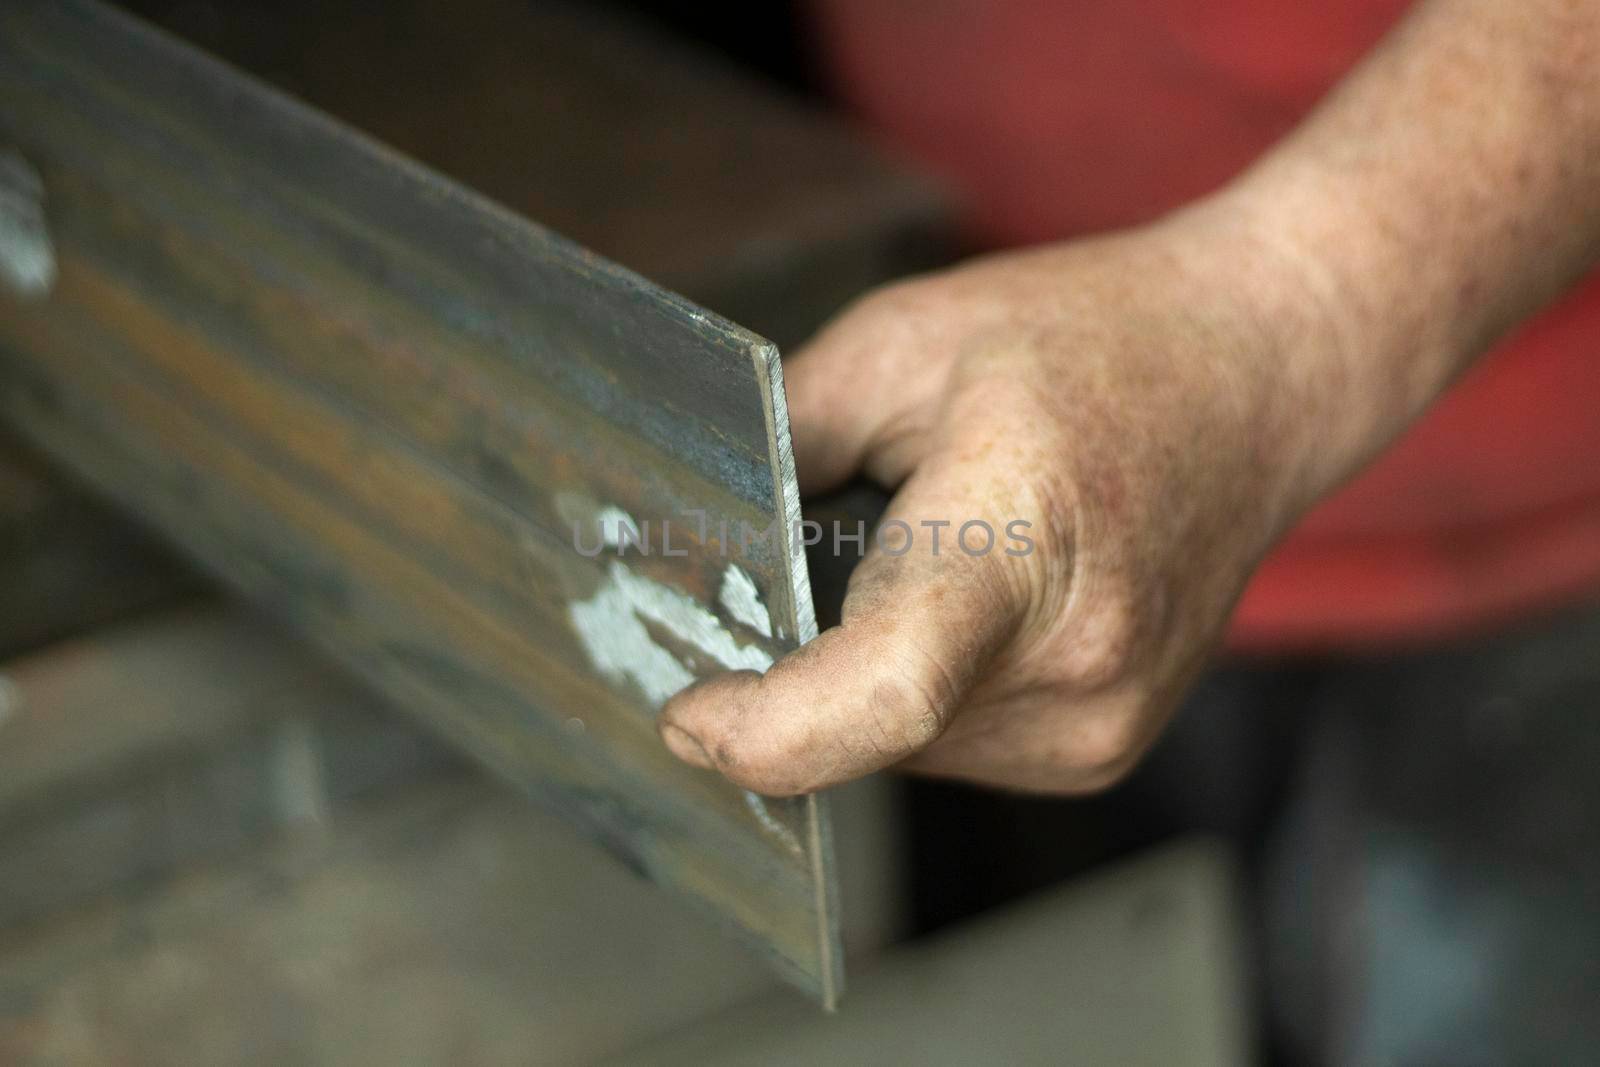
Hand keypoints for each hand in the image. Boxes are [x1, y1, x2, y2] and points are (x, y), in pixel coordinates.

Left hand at [659, 205, 1337, 793]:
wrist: (1259, 373)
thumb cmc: (1094, 340)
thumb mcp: (902, 345)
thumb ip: (782, 444)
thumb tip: (686, 544)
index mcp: (1021, 539)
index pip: (883, 692)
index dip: (763, 730)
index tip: (689, 710)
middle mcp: (1075, 662)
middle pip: (861, 728)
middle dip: (798, 673)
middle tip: (815, 562)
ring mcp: (1101, 722)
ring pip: (899, 749)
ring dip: (863, 679)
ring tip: (925, 559)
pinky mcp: (1104, 748)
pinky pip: (952, 746)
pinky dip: (920, 691)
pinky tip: (966, 599)